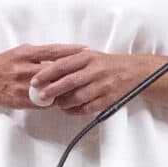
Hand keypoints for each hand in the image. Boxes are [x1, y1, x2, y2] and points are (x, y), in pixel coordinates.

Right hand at [0, 44, 86, 109]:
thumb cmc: (2, 64)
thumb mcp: (18, 53)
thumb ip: (38, 54)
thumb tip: (61, 54)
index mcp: (24, 53)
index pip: (53, 51)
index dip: (70, 51)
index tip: (85, 50)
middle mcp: (23, 68)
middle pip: (54, 71)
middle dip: (71, 72)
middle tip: (87, 72)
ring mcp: (21, 86)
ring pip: (50, 88)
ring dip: (64, 89)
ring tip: (78, 87)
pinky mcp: (19, 100)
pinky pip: (41, 102)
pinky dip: (52, 101)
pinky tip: (61, 100)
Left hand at [30, 50, 153, 115]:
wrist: (132, 71)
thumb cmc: (106, 63)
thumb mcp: (89, 56)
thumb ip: (70, 60)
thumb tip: (45, 68)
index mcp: (88, 57)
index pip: (63, 65)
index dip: (46, 73)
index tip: (35, 81)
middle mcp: (95, 70)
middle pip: (69, 82)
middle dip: (52, 90)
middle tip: (41, 96)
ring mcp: (102, 86)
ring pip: (78, 97)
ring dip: (64, 102)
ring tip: (56, 103)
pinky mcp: (108, 99)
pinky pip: (87, 108)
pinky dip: (75, 111)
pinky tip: (68, 110)